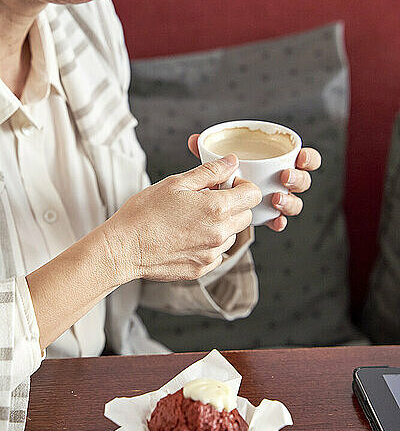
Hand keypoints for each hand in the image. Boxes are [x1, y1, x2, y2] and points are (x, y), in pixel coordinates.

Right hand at [102, 155, 261, 283]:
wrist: (124, 248)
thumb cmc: (145, 213)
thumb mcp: (176, 183)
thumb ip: (209, 172)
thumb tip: (231, 162)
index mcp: (216, 208)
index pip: (252, 195)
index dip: (242, 186)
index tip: (226, 184)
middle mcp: (219, 233)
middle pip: (246, 216)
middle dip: (234, 205)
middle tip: (208, 199)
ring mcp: (211, 254)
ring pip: (232, 236)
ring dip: (221, 225)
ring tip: (193, 219)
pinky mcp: (202, 268)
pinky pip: (217, 253)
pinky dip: (209, 244)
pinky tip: (187, 236)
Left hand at [188, 134, 321, 232]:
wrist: (210, 204)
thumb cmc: (220, 175)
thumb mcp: (216, 160)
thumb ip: (209, 150)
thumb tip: (195, 140)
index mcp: (278, 162)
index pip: (304, 159)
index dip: (308, 158)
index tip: (300, 157)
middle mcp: (282, 181)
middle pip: (303, 181)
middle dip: (298, 179)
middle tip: (284, 177)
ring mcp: (278, 200)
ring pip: (294, 203)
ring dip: (289, 201)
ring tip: (275, 198)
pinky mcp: (269, 217)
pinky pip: (279, 221)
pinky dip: (278, 221)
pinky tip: (274, 221)